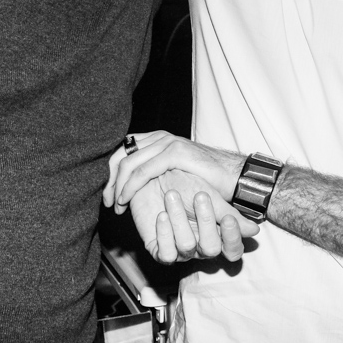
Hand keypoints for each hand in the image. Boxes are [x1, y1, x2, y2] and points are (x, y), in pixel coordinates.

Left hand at [105, 131, 246, 211]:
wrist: (234, 177)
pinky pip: (142, 171)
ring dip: (118, 186)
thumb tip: (133, 182)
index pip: (124, 150)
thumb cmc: (206, 179)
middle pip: (121, 154)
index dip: (111, 172)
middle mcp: (161, 137)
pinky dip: (130, 187)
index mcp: (158, 138)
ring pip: (129, 163)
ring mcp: (168, 143)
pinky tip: (126, 201)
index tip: (108, 194)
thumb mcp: (175, 172)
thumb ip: (156, 170)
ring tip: (116, 205)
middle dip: (110, 180)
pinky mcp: (175, 153)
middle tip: (107, 202)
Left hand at [128, 169, 257, 263]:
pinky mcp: (159, 250)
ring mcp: (180, 250)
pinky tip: (161, 215)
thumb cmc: (183, 184)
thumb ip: (228, 213)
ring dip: (179, 218)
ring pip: (186, 246)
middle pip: (211, 249)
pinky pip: (166, 254)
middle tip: (199, 195)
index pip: (232, 250)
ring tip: (172, 195)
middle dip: (205, 222)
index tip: (227, 218)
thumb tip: (254, 231)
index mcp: (217, 234)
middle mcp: (200, 246)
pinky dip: (164, 234)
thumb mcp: (208, 194)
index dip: (232, 238)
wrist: (152, 176)